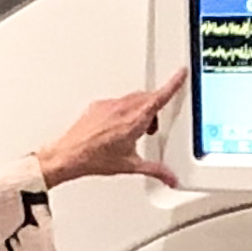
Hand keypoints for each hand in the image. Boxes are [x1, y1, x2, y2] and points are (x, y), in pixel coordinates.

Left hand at [36, 70, 185, 188]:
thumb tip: (169, 177)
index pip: (160, 97)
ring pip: (132, 99)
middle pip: (147, 98)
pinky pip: (117, 102)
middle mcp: (123, 108)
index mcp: (135, 120)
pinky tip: (116, 130)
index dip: (173, 84)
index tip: (181, 73)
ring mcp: (110, 104)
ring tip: (133, 131)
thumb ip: (155, 170)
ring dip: (139, 110)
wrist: (70, 155)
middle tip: (151, 127)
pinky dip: (122, 112)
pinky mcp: (98, 105)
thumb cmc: (95, 158)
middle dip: (154, 109)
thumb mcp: (131, 166)